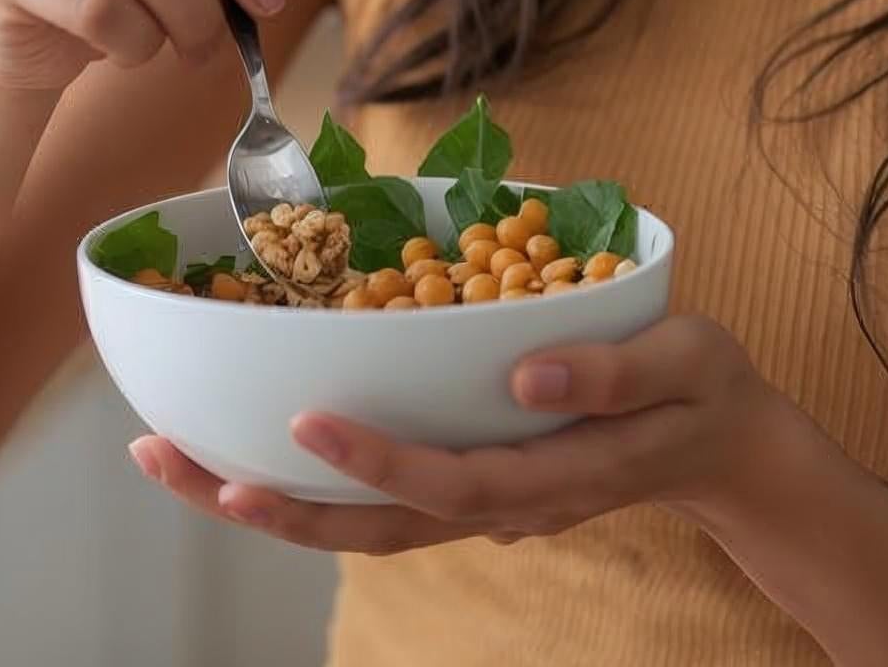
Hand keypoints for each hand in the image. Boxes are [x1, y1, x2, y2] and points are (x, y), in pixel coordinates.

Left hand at [128, 315, 784, 553]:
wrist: (718, 442)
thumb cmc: (703, 388)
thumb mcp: (689, 360)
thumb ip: (616, 368)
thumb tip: (525, 370)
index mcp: (554, 474)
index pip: (450, 481)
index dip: (375, 459)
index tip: (304, 420)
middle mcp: (500, 504)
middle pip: (372, 528)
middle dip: (271, 504)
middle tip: (178, 464)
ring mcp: (476, 507)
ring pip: (356, 526)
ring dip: (261, 502)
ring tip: (169, 462)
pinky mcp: (460, 491)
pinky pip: (367, 505)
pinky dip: (298, 487)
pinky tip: (237, 454)